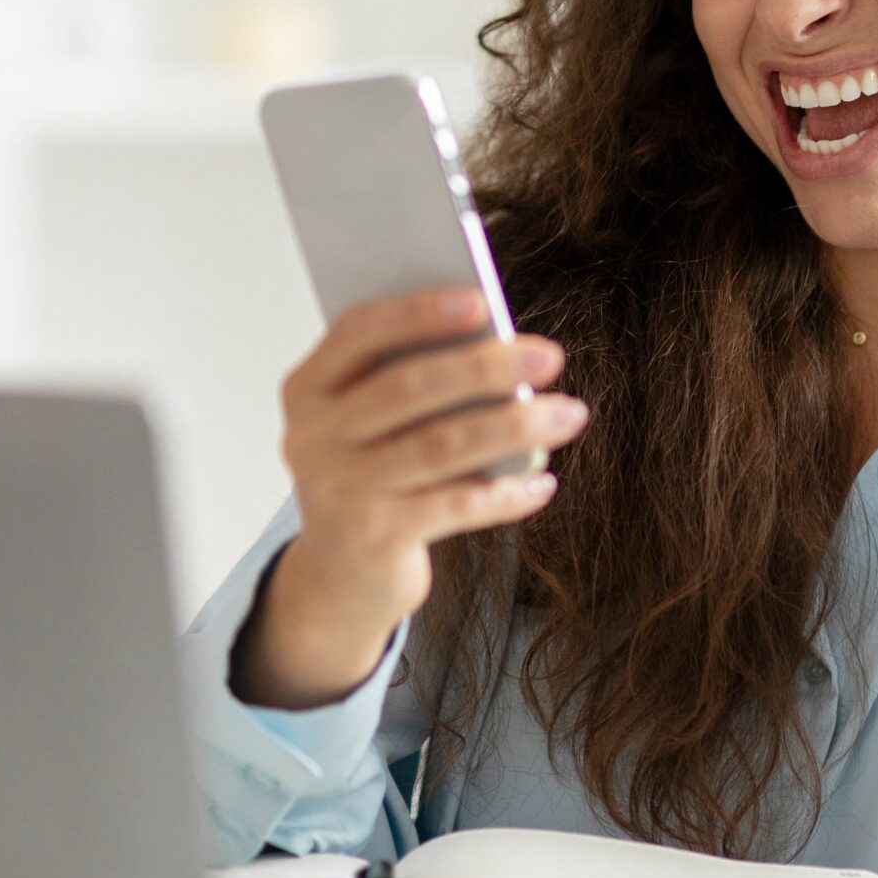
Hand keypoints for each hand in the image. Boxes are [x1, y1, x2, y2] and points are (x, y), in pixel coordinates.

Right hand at [231, 284, 585, 709]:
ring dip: (514, 426)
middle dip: (486, 368)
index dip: (418, 312)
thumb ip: (414, 382)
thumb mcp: (376, 423)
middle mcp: (311, 436)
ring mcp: (338, 490)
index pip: (359, 331)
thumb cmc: (375, 475)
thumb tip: (501, 349)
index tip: (483, 301)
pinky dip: (505, 492)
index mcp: (308, 388)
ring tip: (569, 413)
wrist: (340, 576)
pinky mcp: (372, 539)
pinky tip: (544, 481)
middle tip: (550, 356)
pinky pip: (454, 506)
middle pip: (407, 387)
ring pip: (440, 445)